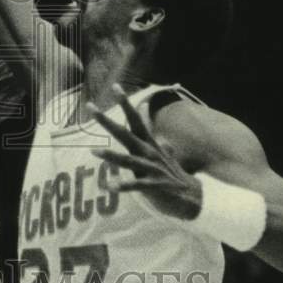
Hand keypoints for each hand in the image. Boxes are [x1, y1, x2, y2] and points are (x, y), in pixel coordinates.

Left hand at [88, 85, 202, 220]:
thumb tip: (147, 113)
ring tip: (93, 151)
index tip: (115, 86)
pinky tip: (110, 186)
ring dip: (110, 156)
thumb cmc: (171, 172)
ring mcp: (150, 169)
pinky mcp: (153, 186)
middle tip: (91, 108)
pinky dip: (123, 186)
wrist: (192, 196)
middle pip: (124, 133)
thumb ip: (152, 132)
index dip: (125, 103)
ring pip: (128, 160)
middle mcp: (147, 152)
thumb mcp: (162, 150)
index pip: (135, 119)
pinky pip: (136, 186)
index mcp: (148, 144)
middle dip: (107, 121)